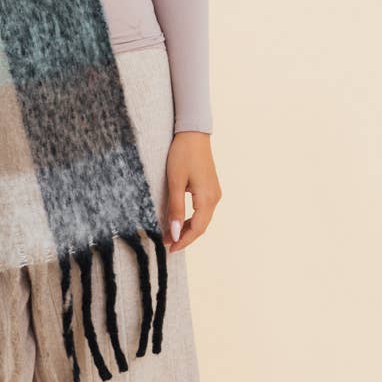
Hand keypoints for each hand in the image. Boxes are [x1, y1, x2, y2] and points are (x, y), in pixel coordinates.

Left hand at [163, 131, 221, 252]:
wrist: (193, 132)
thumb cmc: (182, 154)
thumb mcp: (175, 181)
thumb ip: (175, 208)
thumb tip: (174, 233)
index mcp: (207, 198)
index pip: (197, 229)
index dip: (183, 241)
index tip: (169, 248)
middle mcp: (215, 198)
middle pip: (201, 226)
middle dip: (185, 237)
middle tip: (167, 243)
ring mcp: (214, 192)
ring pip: (202, 219)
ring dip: (188, 228)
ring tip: (170, 234)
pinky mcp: (211, 187)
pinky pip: (203, 210)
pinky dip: (191, 218)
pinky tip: (180, 220)